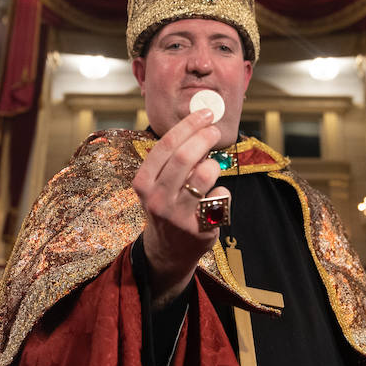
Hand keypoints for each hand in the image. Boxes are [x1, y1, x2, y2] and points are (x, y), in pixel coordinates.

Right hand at [133, 109, 226, 306]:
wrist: (167, 251)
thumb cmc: (166, 206)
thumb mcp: (157, 184)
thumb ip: (173, 159)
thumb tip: (199, 124)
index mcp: (143, 183)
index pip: (165, 146)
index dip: (188, 126)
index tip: (205, 113)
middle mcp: (157, 199)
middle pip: (184, 157)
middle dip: (204, 137)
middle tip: (215, 130)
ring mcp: (177, 216)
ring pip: (204, 175)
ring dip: (214, 164)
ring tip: (213, 166)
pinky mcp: (199, 229)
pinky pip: (220, 197)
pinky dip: (223, 191)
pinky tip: (214, 198)